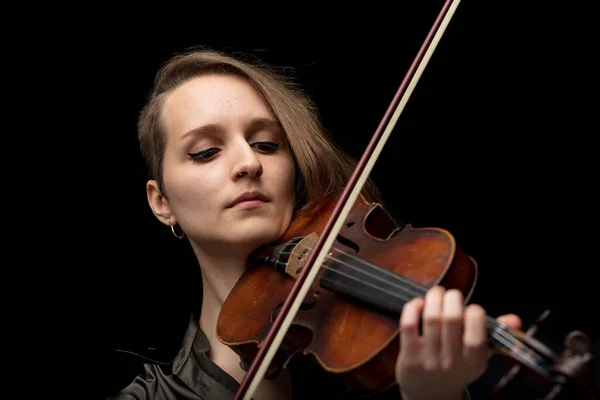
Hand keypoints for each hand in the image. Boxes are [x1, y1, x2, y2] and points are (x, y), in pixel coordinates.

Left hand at [394, 286, 520, 399]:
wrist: (430, 394)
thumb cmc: (457, 366)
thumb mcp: (479, 356)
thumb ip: (495, 335)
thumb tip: (515, 319)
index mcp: (474, 362)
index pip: (477, 335)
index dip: (475, 314)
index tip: (471, 308)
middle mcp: (452, 363)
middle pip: (452, 319)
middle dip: (452, 298)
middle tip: (451, 294)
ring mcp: (429, 360)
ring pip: (431, 319)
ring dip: (434, 298)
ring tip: (437, 293)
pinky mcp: (409, 358)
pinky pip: (409, 326)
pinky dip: (412, 309)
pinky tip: (418, 304)